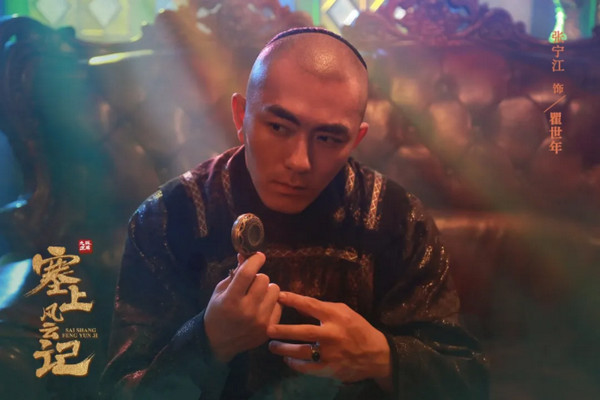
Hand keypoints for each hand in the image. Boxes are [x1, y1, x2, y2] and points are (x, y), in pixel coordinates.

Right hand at [204, 252, 281, 362]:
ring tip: (256, 296)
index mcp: (230, 300)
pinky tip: (261, 308)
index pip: (247, 273)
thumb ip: (234, 273)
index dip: (255, 260)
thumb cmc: (218, 312)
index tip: (258, 256)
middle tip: (251, 284)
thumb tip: (246, 255)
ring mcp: (260, 321)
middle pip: (264, 279)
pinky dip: (271, 303)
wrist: (218, 343)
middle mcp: (247, 311)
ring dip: (266, 289)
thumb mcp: (220, 291)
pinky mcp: (269, 329)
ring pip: (275, 290)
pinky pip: (279, 304)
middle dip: (258, 277)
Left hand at [267, 292, 391, 388]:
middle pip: (304, 332)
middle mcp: (332, 334)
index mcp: (336, 316)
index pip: (311, 305)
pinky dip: (295, 364)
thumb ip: (322, 309)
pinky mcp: (330, 369)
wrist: (376, 354)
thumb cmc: (357, 328)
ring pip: (303, 352)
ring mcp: (331, 353)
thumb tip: (298, 305)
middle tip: (268, 329)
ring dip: (285, 349)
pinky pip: (308, 368)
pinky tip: (288, 359)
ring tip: (272, 346)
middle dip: (284, 330)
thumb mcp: (344, 312)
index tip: (279, 296)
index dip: (294, 300)